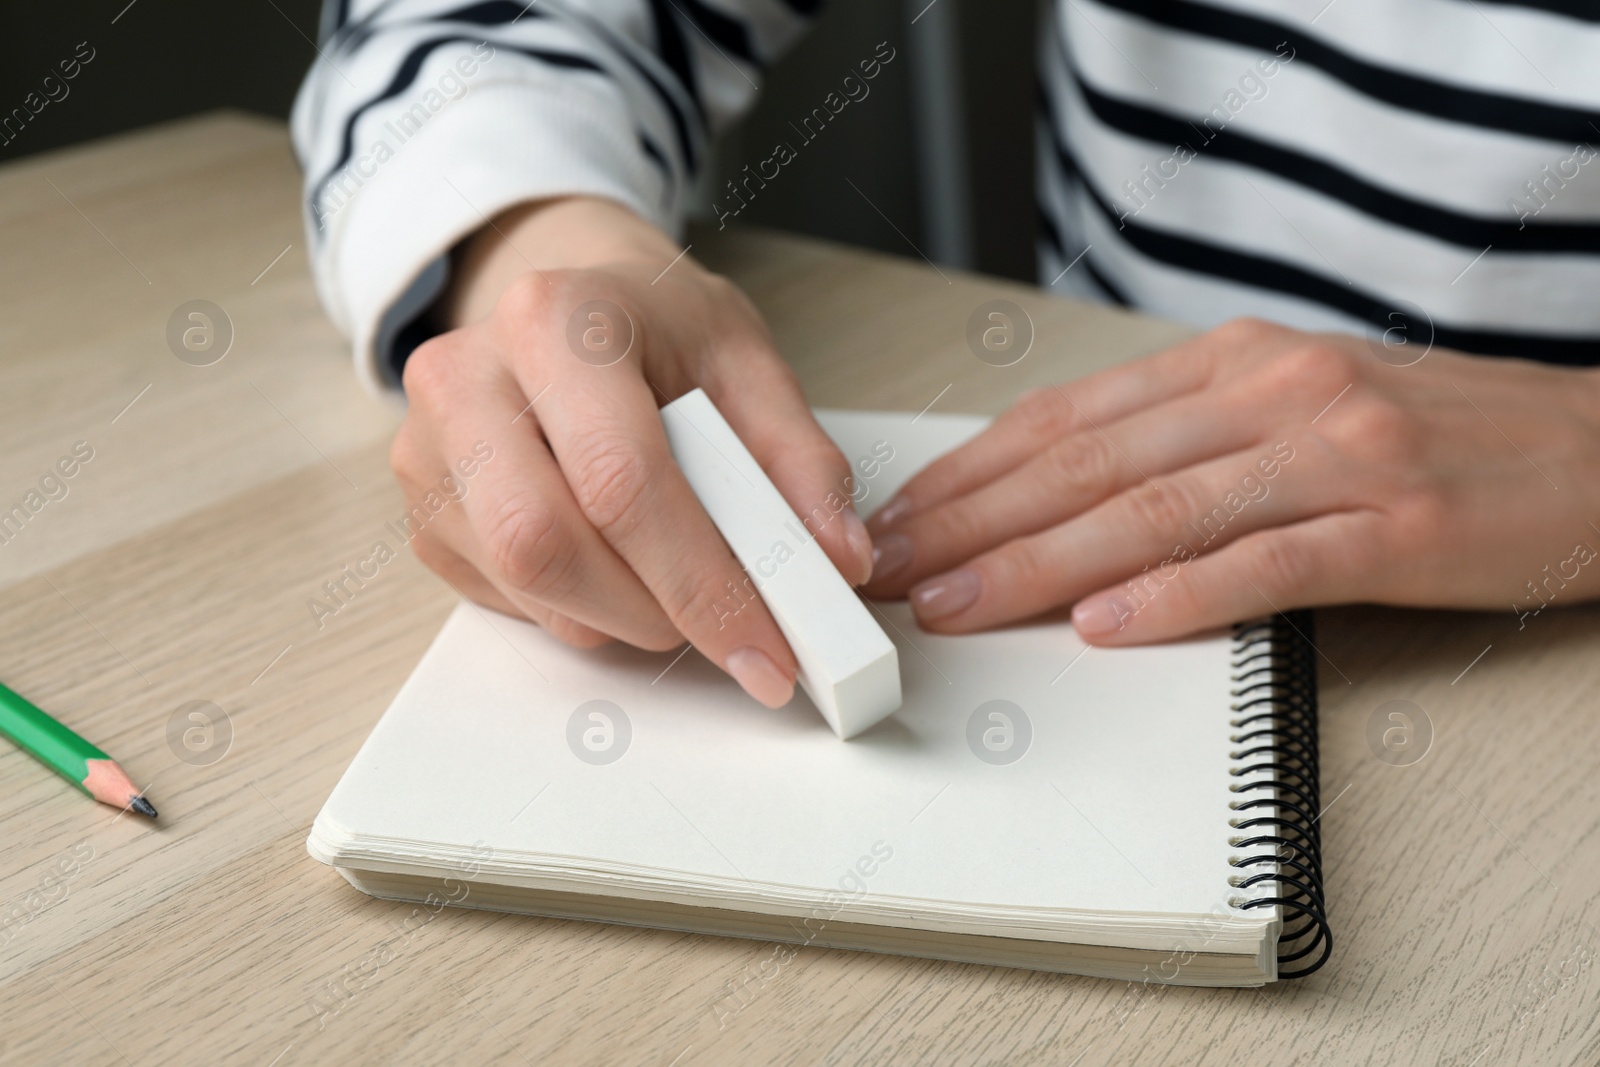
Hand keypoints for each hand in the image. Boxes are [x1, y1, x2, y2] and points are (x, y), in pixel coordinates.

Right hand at [391, 197, 872, 704]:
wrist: (566, 306)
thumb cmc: (655, 328)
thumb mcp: (747, 363)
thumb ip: (800, 462)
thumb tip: (836, 561)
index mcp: (553, 319)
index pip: (621, 480)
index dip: (702, 582)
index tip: (767, 650)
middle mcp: (465, 379)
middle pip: (546, 545)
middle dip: (655, 610)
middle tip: (727, 621)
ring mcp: (427, 450)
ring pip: (527, 587)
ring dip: (625, 615)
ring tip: (677, 573)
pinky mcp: (423, 512)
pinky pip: (508, 601)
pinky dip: (584, 609)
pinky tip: (619, 562)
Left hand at [861, 318, 1599, 643]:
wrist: (1599, 448)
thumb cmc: (1432, 436)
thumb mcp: (1290, 404)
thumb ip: (1182, 439)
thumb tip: (1055, 491)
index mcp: (1236, 361)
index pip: (1069, 418)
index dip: (969, 471)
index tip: (899, 516)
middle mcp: (1272, 392)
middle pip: (1088, 463)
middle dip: (971, 521)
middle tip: (890, 569)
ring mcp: (1333, 455)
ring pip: (1153, 511)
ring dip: (1038, 563)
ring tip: (958, 604)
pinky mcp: (1394, 528)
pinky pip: (1263, 564)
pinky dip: (1175, 596)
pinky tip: (1103, 624)